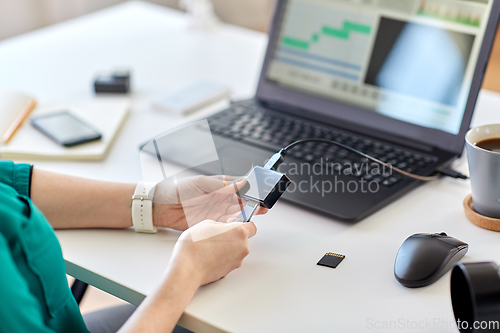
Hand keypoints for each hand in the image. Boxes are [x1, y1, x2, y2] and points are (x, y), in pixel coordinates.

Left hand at [152, 175, 266, 230]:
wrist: (160, 206)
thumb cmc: (176, 189)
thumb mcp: (200, 182)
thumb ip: (222, 184)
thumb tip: (241, 181)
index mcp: (219, 185)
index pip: (240, 186)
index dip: (251, 190)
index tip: (260, 193)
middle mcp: (220, 198)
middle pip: (241, 202)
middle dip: (252, 204)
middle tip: (261, 207)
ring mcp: (216, 211)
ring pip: (236, 215)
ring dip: (244, 216)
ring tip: (251, 216)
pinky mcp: (210, 224)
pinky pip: (226, 226)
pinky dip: (233, 226)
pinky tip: (238, 225)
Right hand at [166, 220, 256, 285]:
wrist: (186, 269)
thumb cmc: (194, 247)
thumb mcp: (206, 224)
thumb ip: (220, 225)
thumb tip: (222, 228)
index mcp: (239, 232)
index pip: (252, 226)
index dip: (244, 224)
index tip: (236, 224)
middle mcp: (242, 247)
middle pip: (243, 239)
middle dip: (232, 236)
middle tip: (216, 235)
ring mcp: (237, 261)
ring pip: (235, 250)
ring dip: (227, 248)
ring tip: (210, 246)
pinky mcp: (229, 271)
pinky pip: (229, 260)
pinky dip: (222, 258)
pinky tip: (209, 255)